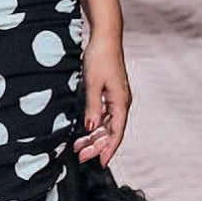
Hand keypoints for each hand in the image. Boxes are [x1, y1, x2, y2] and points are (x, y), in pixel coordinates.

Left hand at [76, 36, 130, 167]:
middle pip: (111, 131)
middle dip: (97, 145)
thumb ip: (92, 106)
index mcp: (121, 102)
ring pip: (107, 124)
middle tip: (81, 156)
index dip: (108, 149)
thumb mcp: (92, 83)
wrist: (106, 38)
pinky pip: (105, 115)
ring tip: (79, 147)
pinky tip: (84, 131)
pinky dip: (95, 124)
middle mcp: (122, 103)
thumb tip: (91, 128)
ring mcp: (117, 98)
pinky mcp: (111, 93)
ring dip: (94, 136)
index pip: (116, 132)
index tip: (100, 162)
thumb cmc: (100, 58)